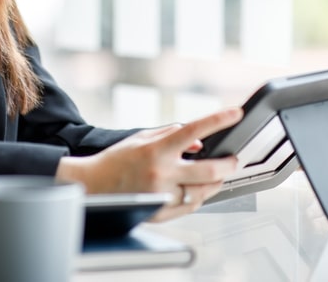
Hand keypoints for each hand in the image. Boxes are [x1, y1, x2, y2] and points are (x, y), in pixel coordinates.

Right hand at [55, 107, 242, 220]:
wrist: (93, 185)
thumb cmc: (116, 160)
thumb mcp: (142, 137)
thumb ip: (172, 134)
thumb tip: (200, 141)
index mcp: (157, 150)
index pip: (194, 130)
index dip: (218, 120)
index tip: (234, 113)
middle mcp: (161, 174)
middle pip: (209, 171)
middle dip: (228, 164)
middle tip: (233, 160)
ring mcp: (161, 196)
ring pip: (203, 192)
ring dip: (215, 182)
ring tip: (217, 175)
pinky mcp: (159, 213)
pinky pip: (190, 206)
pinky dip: (199, 196)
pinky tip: (198, 189)